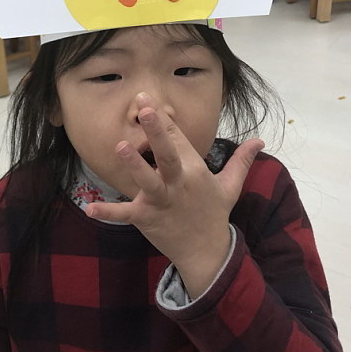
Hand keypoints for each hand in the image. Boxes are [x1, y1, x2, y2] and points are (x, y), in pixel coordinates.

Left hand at [85, 93, 263, 298]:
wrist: (207, 253)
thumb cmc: (214, 214)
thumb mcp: (230, 185)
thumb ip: (241, 160)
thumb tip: (259, 140)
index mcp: (195, 171)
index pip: (177, 139)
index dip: (162, 119)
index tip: (147, 97)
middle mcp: (178, 184)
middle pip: (167, 155)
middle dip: (157, 132)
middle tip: (144, 109)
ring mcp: (161, 202)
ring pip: (148, 182)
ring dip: (135, 166)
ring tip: (121, 147)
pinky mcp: (146, 219)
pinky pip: (125, 215)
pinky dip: (108, 212)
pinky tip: (90, 208)